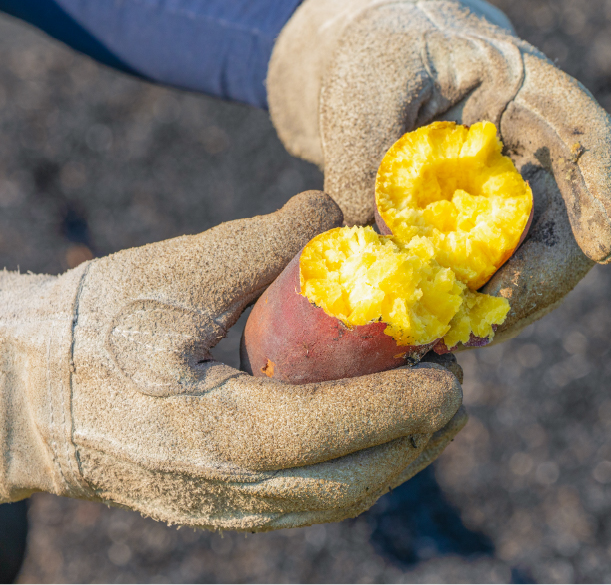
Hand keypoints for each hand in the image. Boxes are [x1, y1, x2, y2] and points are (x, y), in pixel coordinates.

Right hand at [0, 191, 463, 529]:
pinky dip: (360, 469)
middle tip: (454, 386)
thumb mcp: (172, 271)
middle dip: (415, 440)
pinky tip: (380, 431)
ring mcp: (227, 512)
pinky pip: (313, 502)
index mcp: (212, 433)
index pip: (328, 433)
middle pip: (350, 484)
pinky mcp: (227, 511)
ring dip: (397, 459)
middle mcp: (227, 490)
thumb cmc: (94, 329)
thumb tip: (342, 213)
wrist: (30, 397)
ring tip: (432, 408)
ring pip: (337, 501)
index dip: (398, 408)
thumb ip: (262, 241)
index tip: (453, 379)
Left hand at [268, 0, 610, 340]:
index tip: (607, 246)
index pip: (587, 134)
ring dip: (505, 306)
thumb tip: (372, 251)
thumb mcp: (369, 87)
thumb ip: (368, 156)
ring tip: (457, 335)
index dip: (605, 191)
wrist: (375, 70)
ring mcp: (518, 190)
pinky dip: (475, 304)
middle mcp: (536, 147)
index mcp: (526, 89)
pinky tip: (441, 326)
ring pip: (537, 261)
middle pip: (571, 220)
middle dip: (538, 280)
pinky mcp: (489, 226)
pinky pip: (499, 272)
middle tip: (491, 321)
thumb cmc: (379, 58)